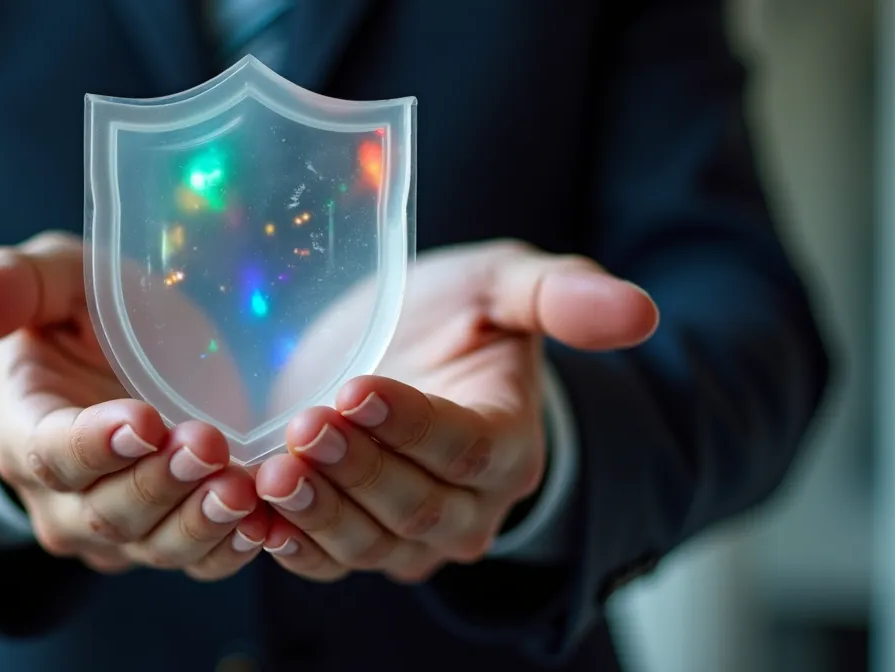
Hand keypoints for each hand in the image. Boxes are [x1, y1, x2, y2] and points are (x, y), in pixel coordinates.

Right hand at [0, 232, 268, 579]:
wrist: (113, 365)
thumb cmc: (79, 319)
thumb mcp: (48, 281)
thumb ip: (8, 286)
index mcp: (26, 431)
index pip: (51, 453)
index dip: (96, 443)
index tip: (144, 420)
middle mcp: (63, 498)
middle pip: (106, 511)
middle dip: (159, 483)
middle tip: (208, 445)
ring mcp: (116, 530)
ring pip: (153, 545)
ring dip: (199, 523)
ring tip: (243, 489)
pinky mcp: (166, 540)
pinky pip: (198, 562)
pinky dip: (233, 550)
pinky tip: (267, 524)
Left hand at [254, 240, 658, 581]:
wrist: (396, 351)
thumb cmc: (453, 315)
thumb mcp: (500, 285)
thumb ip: (560, 293)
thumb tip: (640, 310)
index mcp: (506, 442)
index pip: (464, 447)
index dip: (411, 424)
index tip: (358, 386)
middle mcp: (465, 506)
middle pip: (414, 506)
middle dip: (358, 470)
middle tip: (308, 427)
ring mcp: (408, 535)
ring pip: (368, 543)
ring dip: (320, 513)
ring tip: (273, 473)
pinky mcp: (353, 540)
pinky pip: (327, 562)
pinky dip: (290, 545)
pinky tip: (254, 517)